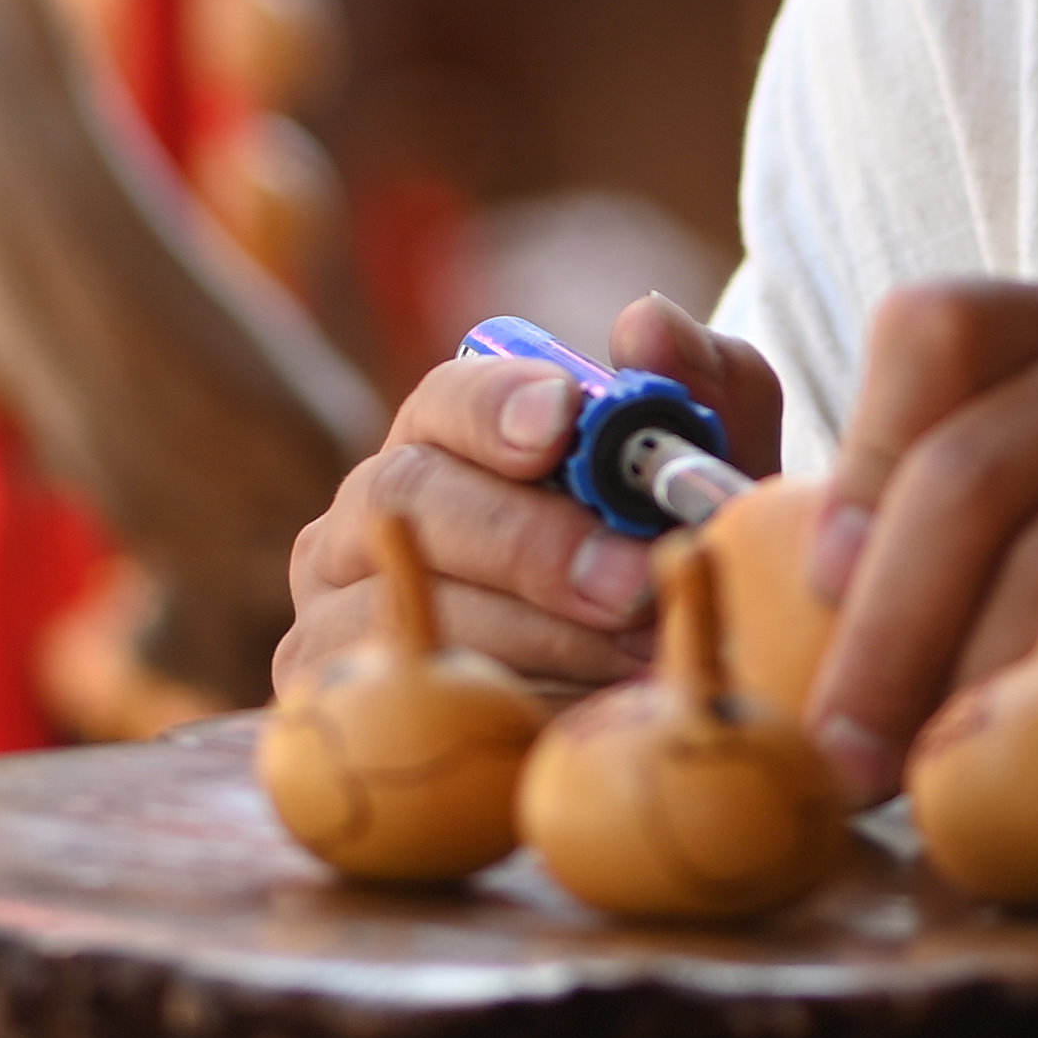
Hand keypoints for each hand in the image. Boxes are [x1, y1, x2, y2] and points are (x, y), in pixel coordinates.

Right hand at [276, 294, 788, 698]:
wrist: (647, 699)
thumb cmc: (663, 565)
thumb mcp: (703, 480)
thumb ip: (701, 386)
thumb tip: (644, 325)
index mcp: (447, 437)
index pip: (447, 398)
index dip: (498, 405)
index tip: (565, 422)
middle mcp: (370, 513)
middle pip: (411, 499)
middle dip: (529, 541)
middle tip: (631, 582)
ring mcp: (336, 606)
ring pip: (413, 604)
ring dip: (538, 637)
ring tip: (635, 657)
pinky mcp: (334, 701)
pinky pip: (408, 698)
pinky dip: (507, 706)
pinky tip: (581, 713)